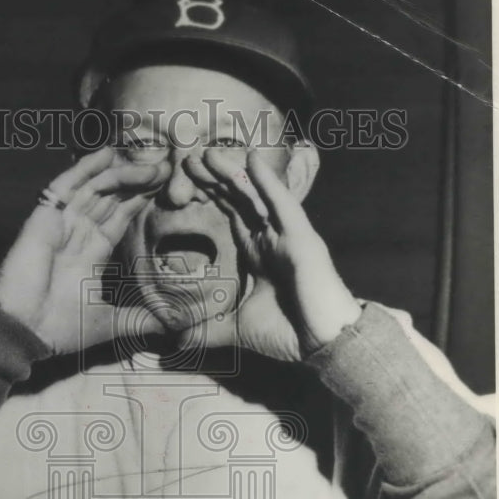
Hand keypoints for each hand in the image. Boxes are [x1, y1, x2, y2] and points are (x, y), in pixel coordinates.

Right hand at [0, 146, 168, 353]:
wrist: (24, 330)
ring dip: (122, 174)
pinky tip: (107, 154)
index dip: (137, 201)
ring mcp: (59, 224)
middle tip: (164, 167)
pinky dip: (85, 168)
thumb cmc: (59, 328)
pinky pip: (66, 186)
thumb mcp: (111, 324)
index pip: (116, 219)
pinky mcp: (43, 218)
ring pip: (94, 189)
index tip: (161, 186)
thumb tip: (176, 325)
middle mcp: (75, 235)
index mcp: (88, 255)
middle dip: (135, 182)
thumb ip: (141, 320)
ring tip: (151, 165)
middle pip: (109, 198)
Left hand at [185, 148, 361, 361]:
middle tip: (188, 161)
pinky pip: (283, 205)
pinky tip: (252, 160)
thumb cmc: (287, 333)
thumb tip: (177, 342)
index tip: (185, 184)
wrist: (321, 344)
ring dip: (233, 175)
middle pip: (239, 202)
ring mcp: (287, 237)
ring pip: (256, 198)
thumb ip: (206, 331)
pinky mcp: (301, 239)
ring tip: (208, 155)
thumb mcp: (235, 330)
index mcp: (258, 255)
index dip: (211, 199)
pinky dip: (267, 183)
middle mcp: (272, 240)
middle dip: (214, 181)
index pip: (231, 218)